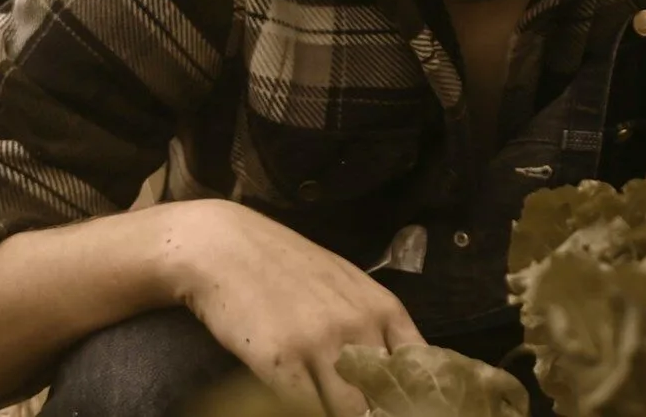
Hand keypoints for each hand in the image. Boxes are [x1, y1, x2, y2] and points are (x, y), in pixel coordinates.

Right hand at [166, 200, 423, 415]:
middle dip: (374, 412)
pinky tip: (300, 408)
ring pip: (349, 411)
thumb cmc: (285, 266)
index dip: (413, 396)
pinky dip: (305, 414)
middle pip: (385, 396)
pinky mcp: (281, 360)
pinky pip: (306, 409)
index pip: (420, 367)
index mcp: (382, 307)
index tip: (401, 406)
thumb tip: (392, 372)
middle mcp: (359, 325)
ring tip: (328, 408)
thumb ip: (373, 326)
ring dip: (339, 414)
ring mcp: (320, 343)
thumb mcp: (345, 285)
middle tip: (359, 411)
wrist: (225, 246)